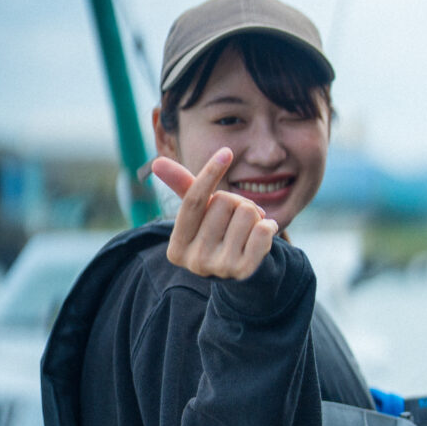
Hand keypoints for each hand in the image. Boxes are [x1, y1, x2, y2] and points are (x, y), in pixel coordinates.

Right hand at [151, 147, 278, 279]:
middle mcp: (194, 261)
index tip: (226, 152)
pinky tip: (263, 236)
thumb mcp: (201, 214)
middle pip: (224, 202)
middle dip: (237, 202)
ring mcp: (219, 268)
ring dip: (255, 215)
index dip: (210, 174)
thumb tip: (157, 162)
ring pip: (247, 213)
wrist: (244, 272)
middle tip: (238, 219)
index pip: (193, 201)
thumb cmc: (219, 234)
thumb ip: (184, 188)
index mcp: (176, 247)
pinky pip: (263, 230)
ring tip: (249, 230)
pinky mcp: (245, 271)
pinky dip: (269, 226)